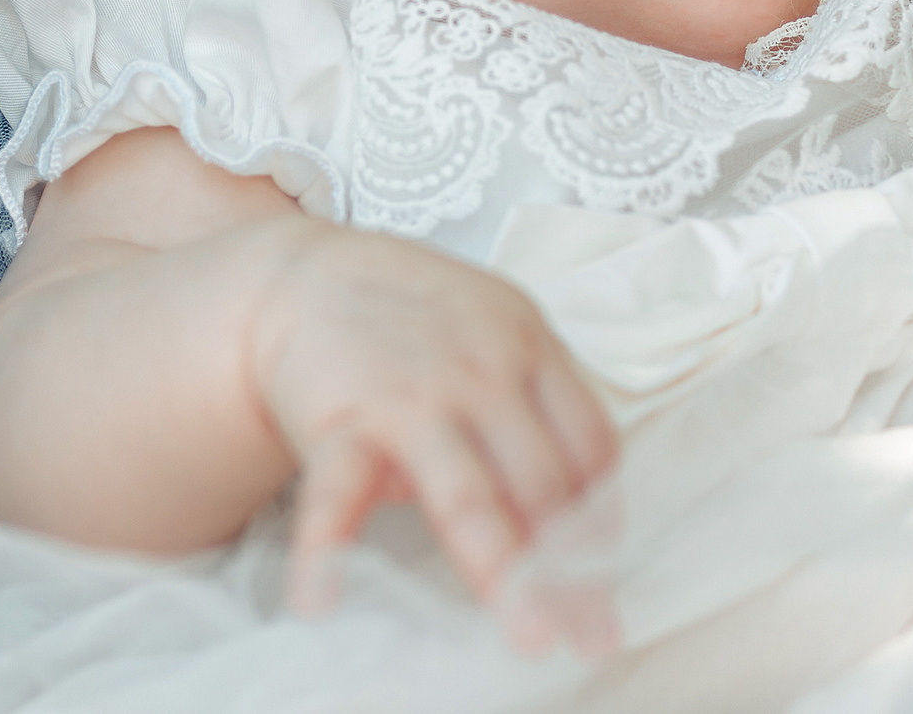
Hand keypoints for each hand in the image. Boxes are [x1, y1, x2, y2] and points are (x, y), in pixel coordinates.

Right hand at [248, 226, 617, 617]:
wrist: (304, 278)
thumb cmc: (417, 319)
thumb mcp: (497, 331)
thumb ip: (538, 406)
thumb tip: (578, 510)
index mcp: (532, 350)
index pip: (592, 445)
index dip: (605, 517)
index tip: (608, 574)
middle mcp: (483, 374)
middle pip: (545, 485)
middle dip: (574, 568)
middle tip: (593, 635)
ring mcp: (413, 398)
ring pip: (469, 496)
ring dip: (503, 572)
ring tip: (532, 632)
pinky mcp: (341, 420)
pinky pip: (336, 492)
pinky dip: (327, 547)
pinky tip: (323, 598)